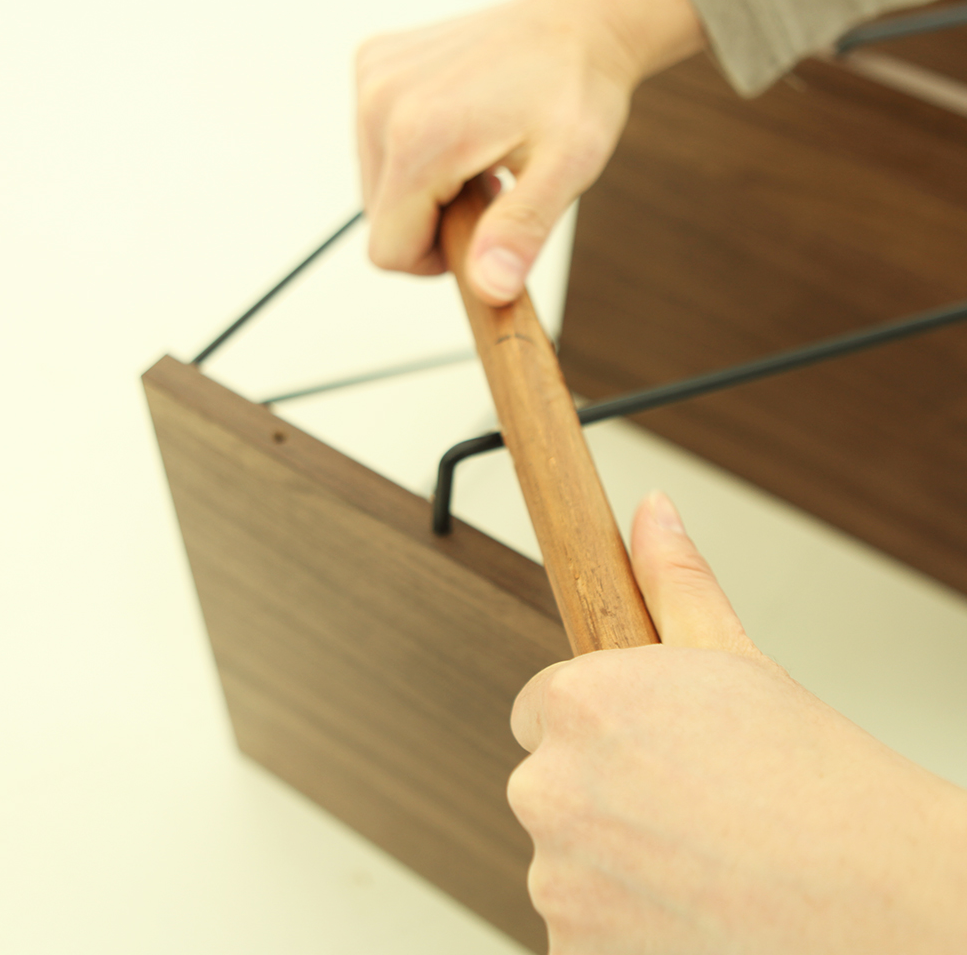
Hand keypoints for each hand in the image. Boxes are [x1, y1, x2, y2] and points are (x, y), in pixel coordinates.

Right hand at [355, 0, 703, 303]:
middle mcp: (382, 102)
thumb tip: (490, 287)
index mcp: (420, 136)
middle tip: (486, 189)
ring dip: (423, 190)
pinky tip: (458, 131)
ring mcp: (373, 79)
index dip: (434, 262)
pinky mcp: (373, 66)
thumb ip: (522, 232)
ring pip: (375, 188)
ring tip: (475, 159)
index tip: (478, 236)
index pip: (389, 251)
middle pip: (380, 222)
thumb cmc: (576, 89)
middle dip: (431, 222)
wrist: (577, 23)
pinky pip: (375, 146)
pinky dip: (413, 153)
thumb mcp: (566, 169)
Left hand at [508, 491, 966, 953]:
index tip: (646, 747)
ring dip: (614, 864)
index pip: (542, 708)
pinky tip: (691, 912)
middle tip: (687, 806)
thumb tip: (650, 513)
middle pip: (550, 785)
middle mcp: (550, 790)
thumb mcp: (735, 658)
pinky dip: (621, 926)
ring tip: (701, 862)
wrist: (884, 907)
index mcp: (578, 704)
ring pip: (566, 861)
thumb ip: (672, 578)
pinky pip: (579, 930)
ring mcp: (558, 884)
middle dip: (603, 792)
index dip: (599, 727)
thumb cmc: (816, 785)